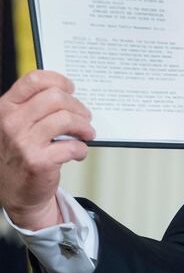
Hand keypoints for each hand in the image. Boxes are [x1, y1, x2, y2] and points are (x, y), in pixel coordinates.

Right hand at [0, 71, 94, 229]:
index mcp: (5, 108)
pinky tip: (78, 152)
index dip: (58, 80)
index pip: (33, 80)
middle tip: (85, 117)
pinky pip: (73, 146)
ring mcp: (23, 142)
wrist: (16, 192)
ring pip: (67, 119)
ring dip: (84, 126)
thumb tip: (67, 92)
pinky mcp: (38, 161)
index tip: (71, 88)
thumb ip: (34, 107)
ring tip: (87, 133)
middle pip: (56, 97)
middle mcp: (11, 123)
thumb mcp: (17, 125)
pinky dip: (82, 149)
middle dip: (77, 106)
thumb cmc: (21, 154)